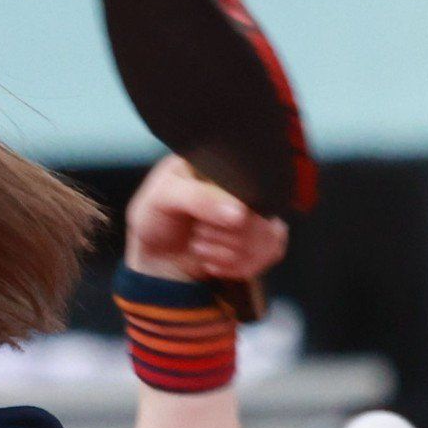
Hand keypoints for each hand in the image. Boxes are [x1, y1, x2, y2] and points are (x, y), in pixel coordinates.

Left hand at [123, 154, 287, 282]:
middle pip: (263, 210)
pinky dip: (240, 266)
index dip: (232, 205)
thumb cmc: (154, 220)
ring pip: (270, 234)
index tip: (203, 221)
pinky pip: (273, 252)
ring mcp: (257, 210)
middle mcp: (245, 183)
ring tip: (200, 245)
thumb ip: (198, 198)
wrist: (154, 258)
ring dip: (229, 251)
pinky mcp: (261, 238)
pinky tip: (213, 262)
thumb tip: (240, 212)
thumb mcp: (162, 198)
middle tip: (197, 233)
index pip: (251, 177)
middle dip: (225, 233)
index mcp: (223, 161)